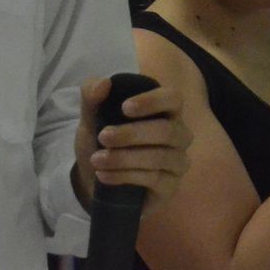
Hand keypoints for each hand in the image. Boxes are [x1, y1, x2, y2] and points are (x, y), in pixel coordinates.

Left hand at [72, 76, 192, 212]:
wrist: (97, 178)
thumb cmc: (104, 141)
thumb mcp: (91, 117)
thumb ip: (92, 96)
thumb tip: (103, 83)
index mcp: (165, 110)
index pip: (173, 98)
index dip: (152, 101)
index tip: (124, 108)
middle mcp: (178, 134)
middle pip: (167, 130)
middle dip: (132, 134)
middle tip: (103, 137)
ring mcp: (177, 162)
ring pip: (159, 157)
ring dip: (124, 158)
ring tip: (96, 159)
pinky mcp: (170, 187)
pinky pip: (153, 179)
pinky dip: (125, 175)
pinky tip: (103, 174)